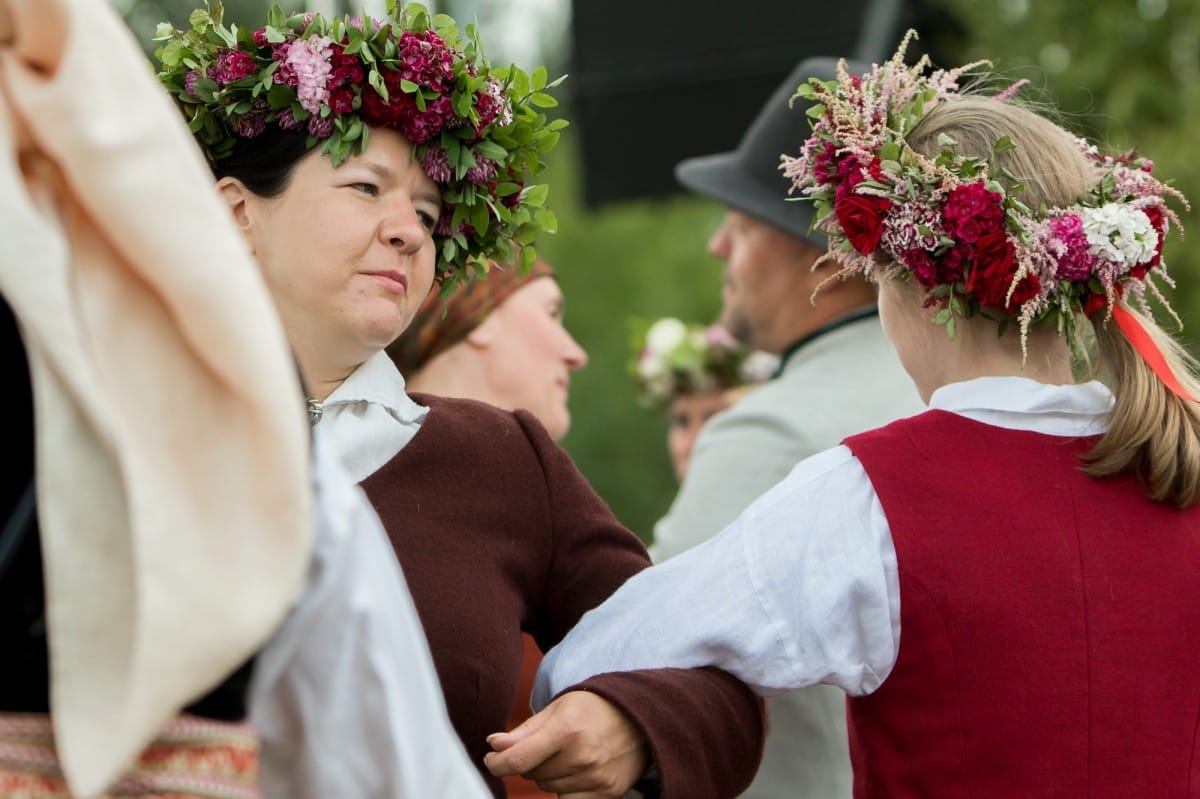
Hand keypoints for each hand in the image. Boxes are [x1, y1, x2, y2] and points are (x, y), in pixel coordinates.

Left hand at [484, 690, 649, 798]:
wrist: (640, 718)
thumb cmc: (595, 708)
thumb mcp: (559, 708)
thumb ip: (524, 730)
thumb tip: (494, 745)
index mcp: (566, 729)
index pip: (518, 759)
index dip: (497, 763)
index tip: (492, 759)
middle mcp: (581, 756)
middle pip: (532, 775)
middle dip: (529, 762)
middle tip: (546, 745)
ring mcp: (596, 778)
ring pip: (548, 788)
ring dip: (548, 775)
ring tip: (567, 754)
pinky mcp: (607, 793)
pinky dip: (565, 788)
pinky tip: (576, 770)